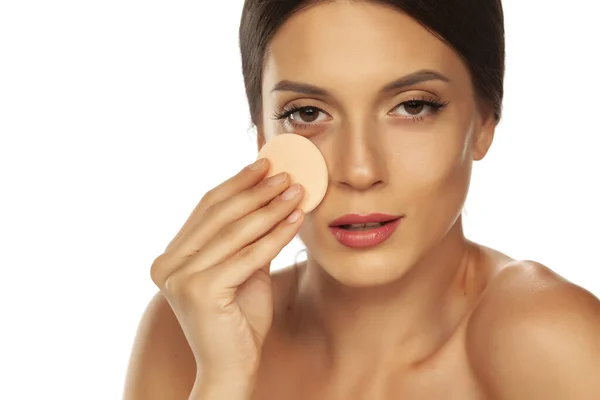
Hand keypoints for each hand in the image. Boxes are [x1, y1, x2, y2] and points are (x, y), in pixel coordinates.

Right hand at [150, 158, 303, 384]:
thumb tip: (272, 194)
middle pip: (219, 216)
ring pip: (235, 232)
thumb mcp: (243, 269)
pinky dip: (276, 234)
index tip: (263, 165)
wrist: (232, 368)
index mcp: (170, 257)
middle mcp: (168, 265)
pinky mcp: (200, 291)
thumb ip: (249, 237)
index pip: (206, 210)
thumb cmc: (239, 320)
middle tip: (284, 173)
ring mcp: (180, 278)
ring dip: (270, 208)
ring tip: (295, 190)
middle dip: (255, 191)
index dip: (236, 184)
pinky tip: (295, 218)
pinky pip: (249, 254)